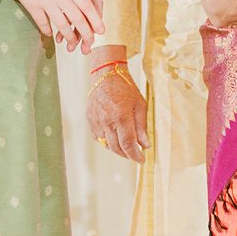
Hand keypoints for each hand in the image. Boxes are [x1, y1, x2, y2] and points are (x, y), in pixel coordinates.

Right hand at [16, 0, 101, 51]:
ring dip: (68, 35)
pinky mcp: (31, 5)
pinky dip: (46, 30)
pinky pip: (41, 21)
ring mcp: (45, 1)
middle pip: (76, 18)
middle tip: (90, 42)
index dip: (95, 19)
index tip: (101, 30)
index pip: (87, 5)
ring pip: (60, 23)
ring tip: (72, 44)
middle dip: (85, 32)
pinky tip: (50, 35)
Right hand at [86, 50, 148, 164]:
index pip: (128, 144)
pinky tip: (115, 138)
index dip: (135, 155)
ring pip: (107, 144)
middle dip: (127, 154)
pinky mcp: (90, 120)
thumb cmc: (126, 88)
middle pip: (116, 148)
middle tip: (136, 155)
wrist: (105, 76)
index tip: (141, 159)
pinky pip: (99, 137)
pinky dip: (107, 141)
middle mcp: (107, 122)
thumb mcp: (140, 105)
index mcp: (121, 117)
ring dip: (118, 149)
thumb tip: (145, 145)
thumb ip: (142, 126)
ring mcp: (96, 122)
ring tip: (127, 147)